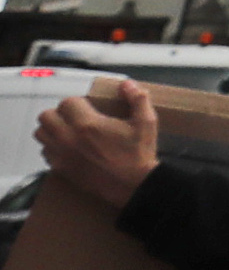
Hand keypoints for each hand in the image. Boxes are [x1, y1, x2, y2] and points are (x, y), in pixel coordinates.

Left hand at [42, 78, 160, 208]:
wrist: (131, 185)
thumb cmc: (138, 154)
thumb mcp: (146, 122)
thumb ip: (137, 98)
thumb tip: (126, 85)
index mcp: (89, 124)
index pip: (66, 102)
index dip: (77, 101)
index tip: (88, 106)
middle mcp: (70, 139)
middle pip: (46, 117)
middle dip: (59, 113)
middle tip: (75, 116)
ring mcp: (63, 155)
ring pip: (40, 135)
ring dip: (52, 129)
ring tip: (68, 130)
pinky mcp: (61, 169)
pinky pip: (45, 153)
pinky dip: (52, 147)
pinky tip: (69, 147)